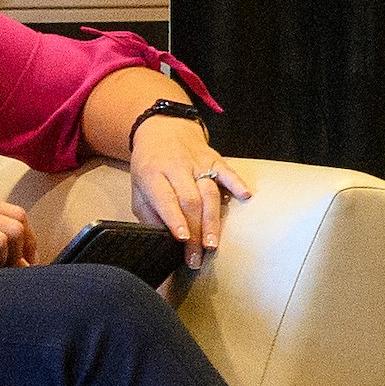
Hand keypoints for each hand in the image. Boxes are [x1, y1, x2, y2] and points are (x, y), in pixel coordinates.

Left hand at [127, 115, 250, 265]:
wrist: (163, 129)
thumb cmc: (150, 164)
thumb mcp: (138, 188)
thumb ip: (148, 212)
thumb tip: (161, 238)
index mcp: (152, 175)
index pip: (165, 199)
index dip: (175, 219)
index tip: (183, 239)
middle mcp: (176, 168)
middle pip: (190, 201)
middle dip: (195, 231)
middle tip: (197, 255)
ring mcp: (197, 163)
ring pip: (209, 193)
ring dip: (212, 221)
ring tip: (213, 244)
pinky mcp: (214, 159)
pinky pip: (227, 171)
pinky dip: (237, 183)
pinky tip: (245, 196)